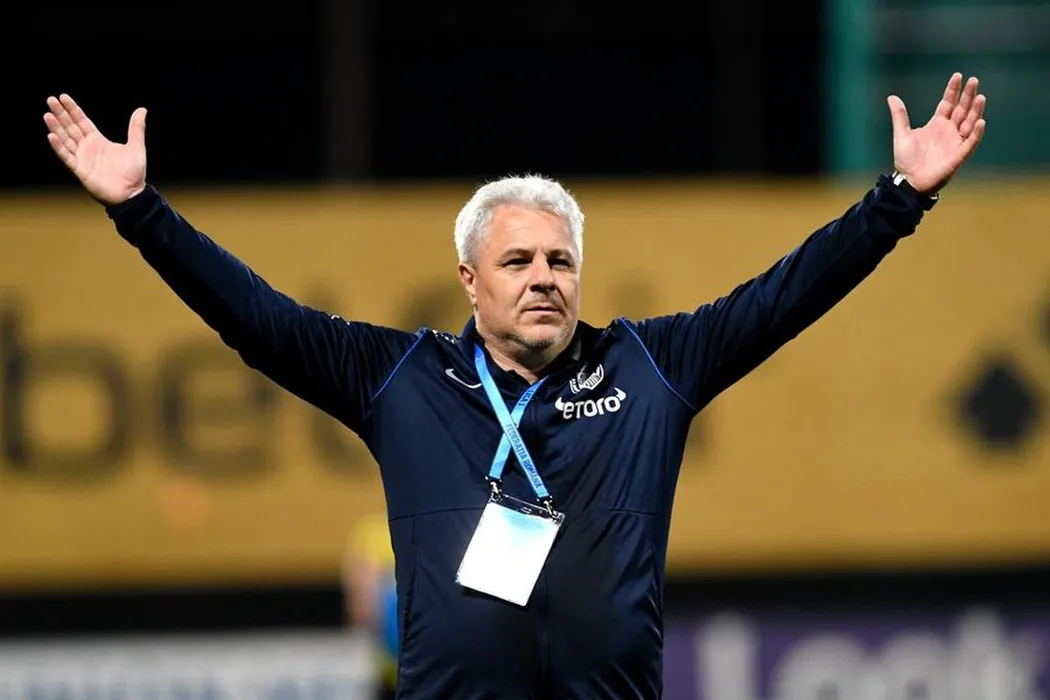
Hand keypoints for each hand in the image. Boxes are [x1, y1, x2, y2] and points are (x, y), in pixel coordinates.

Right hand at [43, 94, 147, 205]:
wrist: (132, 194)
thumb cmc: (134, 173)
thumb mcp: (136, 146)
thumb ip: (136, 128)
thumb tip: (142, 109)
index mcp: (98, 141)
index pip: (82, 121)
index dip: (73, 109)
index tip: (63, 97)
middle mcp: (87, 148)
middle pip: (71, 127)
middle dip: (61, 114)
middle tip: (50, 99)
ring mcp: (82, 158)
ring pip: (66, 139)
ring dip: (56, 127)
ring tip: (48, 114)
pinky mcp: (80, 170)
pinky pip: (67, 157)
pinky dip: (59, 147)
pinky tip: (51, 135)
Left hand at [887, 72, 986, 193]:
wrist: (909, 181)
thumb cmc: (906, 159)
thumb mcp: (902, 134)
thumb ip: (899, 116)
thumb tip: (892, 97)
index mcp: (937, 123)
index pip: (948, 103)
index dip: (953, 90)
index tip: (958, 76)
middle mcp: (949, 130)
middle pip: (962, 109)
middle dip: (968, 95)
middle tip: (974, 80)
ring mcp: (955, 141)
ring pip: (969, 122)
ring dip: (975, 110)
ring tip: (980, 96)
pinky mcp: (959, 154)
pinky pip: (970, 142)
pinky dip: (975, 132)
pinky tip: (980, 121)